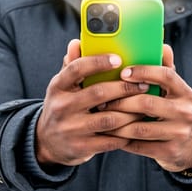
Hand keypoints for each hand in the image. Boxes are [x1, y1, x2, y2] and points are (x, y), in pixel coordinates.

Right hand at [35, 39, 150, 167]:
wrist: (47, 142)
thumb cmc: (63, 106)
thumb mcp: (62, 86)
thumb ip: (72, 65)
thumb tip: (77, 42)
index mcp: (58, 86)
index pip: (77, 69)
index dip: (98, 62)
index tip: (119, 59)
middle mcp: (62, 107)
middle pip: (99, 93)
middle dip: (125, 88)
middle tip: (143, 84)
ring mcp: (71, 129)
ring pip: (109, 119)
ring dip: (131, 112)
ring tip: (145, 105)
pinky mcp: (81, 148)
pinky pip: (110, 140)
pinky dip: (126, 133)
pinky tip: (137, 126)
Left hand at [100, 44, 191, 172]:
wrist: (191, 145)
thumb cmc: (173, 110)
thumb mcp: (173, 91)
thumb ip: (165, 69)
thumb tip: (162, 45)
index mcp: (184, 91)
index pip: (166, 75)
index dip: (143, 72)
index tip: (123, 72)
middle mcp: (184, 111)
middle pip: (148, 103)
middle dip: (121, 101)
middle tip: (102, 101)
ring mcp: (179, 133)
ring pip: (140, 128)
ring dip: (117, 123)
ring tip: (102, 118)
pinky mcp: (170, 151)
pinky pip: (139, 145)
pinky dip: (122, 140)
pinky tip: (110, 134)